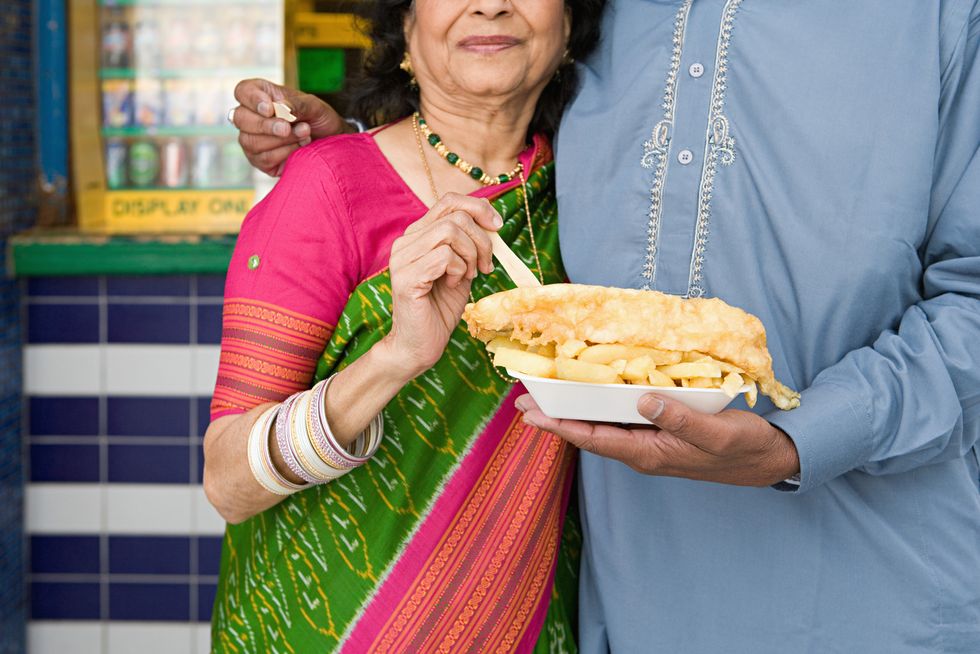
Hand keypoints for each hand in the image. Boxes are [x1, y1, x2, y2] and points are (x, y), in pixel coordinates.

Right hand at [230, 78, 353, 175]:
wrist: (331, 141)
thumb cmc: (319, 119)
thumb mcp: (314, 106)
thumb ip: (297, 104)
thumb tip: (280, 106)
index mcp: (262, 96)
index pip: (242, 91)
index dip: (252, 99)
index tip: (270, 108)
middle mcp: (252, 117)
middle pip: (240, 118)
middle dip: (266, 125)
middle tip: (288, 127)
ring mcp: (253, 140)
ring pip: (250, 141)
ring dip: (280, 140)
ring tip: (304, 134)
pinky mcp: (261, 161)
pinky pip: (263, 158)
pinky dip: (284, 153)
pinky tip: (299, 148)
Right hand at [383, 194, 500, 379]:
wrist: (420, 344)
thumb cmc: (440, 308)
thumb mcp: (462, 268)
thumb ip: (470, 244)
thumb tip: (493, 223)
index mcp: (417, 235)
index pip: (449, 201)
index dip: (478, 208)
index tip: (497, 227)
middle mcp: (405, 242)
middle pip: (455, 215)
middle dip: (481, 240)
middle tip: (485, 266)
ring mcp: (402, 258)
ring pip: (450, 232)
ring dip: (471, 255)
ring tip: (467, 277)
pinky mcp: (406, 277)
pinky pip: (445, 256)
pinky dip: (459, 270)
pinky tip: (454, 285)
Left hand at [516, 393, 799, 486]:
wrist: (768, 458)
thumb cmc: (742, 447)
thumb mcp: (714, 432)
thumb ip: (678, 418)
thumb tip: (641, 400)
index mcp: (648, 453)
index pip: (593, 438)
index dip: (559, 425)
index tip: (531, 413)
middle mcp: (642, 450)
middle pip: (589, 433)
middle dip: (556, 418)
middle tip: (524, 401)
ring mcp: (650, 443)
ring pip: (602, 426)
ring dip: (574, 411)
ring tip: (546, 396)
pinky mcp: (659, 433)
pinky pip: (621, 421)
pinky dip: (599, 407)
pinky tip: (591, 394)